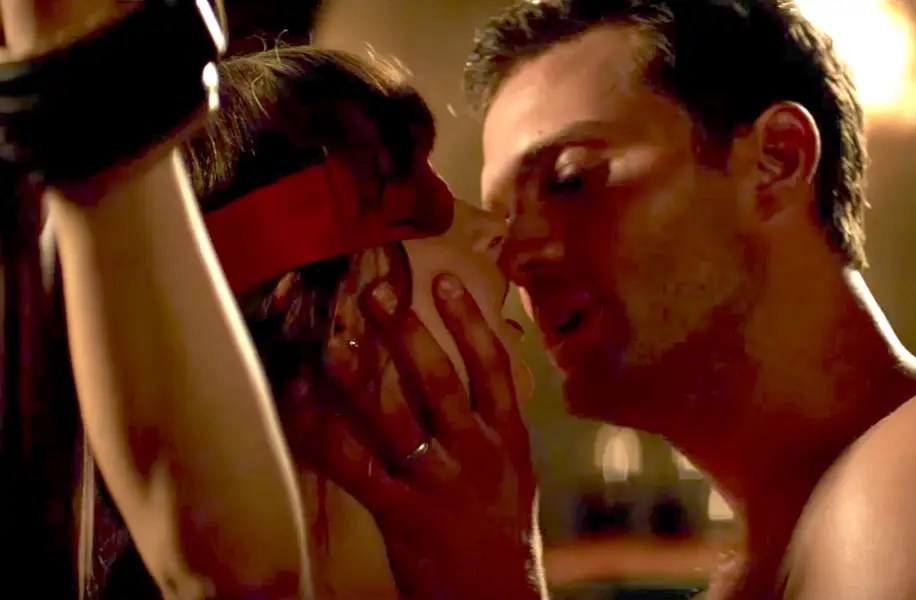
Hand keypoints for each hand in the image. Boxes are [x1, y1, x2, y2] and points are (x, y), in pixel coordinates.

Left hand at [284, 271, 542, 599]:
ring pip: (395, 419)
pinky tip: (304, 407)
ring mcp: (440, 484)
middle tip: (374, 293)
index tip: (443, 279)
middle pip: (440, 381)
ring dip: (358, 378)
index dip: (468, 320)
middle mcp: (477, 453)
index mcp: (508, 438)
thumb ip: (488, 424)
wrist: (499, 598)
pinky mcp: (404, 515)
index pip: (492, 367)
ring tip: (329, 343)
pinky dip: (326, 435)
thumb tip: (460, 368)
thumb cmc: (502, 531)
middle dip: (406, 332)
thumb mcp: (512, 471)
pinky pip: (357, 468)